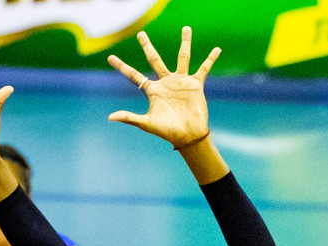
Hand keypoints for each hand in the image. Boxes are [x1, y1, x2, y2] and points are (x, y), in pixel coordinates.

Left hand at [107, 27, 220, 148]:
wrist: (187, 135)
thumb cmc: (166, 131)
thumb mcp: (146, 123)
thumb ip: (129, 117)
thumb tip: (110, 117)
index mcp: (152, 91)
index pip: (134, 76)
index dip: (122, 67)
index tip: (110, 57)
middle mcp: (165, 83)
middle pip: (154, 60)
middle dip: (147, 47)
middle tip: (140, 34)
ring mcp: (181, 82)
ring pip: (183, 57)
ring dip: (185, 43)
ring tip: (186, 28)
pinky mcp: (196, 85)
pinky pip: (204, 69)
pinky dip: (210, 59)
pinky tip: (217, 49)